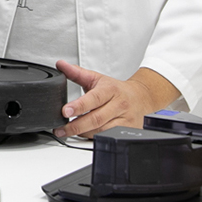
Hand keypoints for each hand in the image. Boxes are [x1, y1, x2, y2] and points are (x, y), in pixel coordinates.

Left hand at [54, 62, 180, 138]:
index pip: (94, 98)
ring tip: (67, 131)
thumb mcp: (97, 78)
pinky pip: (107, 137)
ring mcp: (125, 119)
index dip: (79, 106)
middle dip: (76, 125)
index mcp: (110, 90)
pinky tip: (82, 134)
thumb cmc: (115, 89)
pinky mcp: (127, 131)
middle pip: (96, 118)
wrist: (141, 97)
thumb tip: (60, 64)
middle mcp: (119, 105)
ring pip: (101, 130)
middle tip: (60, 128)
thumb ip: (77, 73)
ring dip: (82, 133)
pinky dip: (93, 137)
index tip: (65, 111)